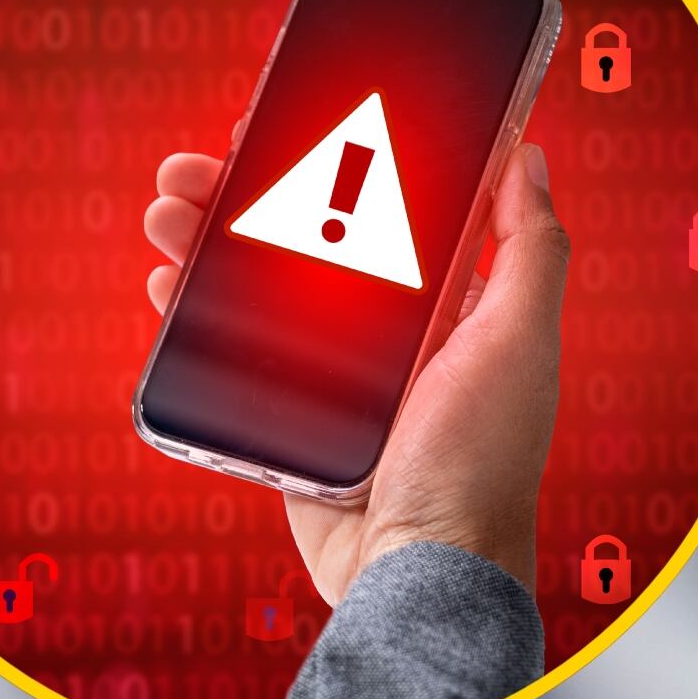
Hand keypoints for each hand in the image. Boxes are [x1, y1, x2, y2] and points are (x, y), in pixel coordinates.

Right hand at [143, 139, 567, 603]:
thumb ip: (529, 248)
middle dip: (247, 197)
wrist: (417, 573)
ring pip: (257, 292)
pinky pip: (231, 361)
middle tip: (199, 168)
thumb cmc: (481, 465)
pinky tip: (169, 290)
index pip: (382, 211)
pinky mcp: (285, 424)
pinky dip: (193, 321)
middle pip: (305, 242)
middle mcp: (387, 336)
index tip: (287, 125)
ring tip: (167, 217)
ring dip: (207, 246)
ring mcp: (331, 381)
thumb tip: (530, 156)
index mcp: (446, 304)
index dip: (334, 162)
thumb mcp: (519, 341)